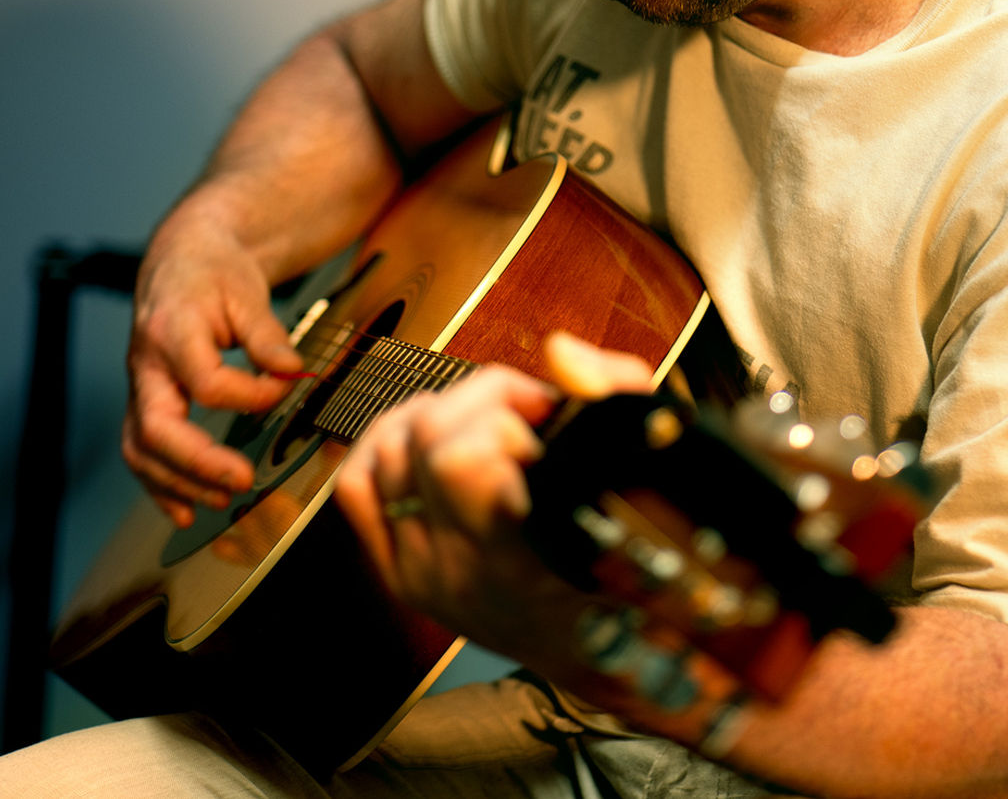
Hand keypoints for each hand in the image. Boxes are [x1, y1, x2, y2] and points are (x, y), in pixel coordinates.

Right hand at [122, 214, 308, 525]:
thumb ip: (267, 334)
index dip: (250, 395)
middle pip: (157, 427)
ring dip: (179, 482)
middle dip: (198, 462)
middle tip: (242, 480)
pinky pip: (142, 450)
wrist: (183, 260)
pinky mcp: (146, 401)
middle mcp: (146, 364)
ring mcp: (141, 386)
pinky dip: (160, 485)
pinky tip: (187, 510)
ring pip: (142, 448)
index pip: (206, 382)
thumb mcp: (247, 290)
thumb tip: (291, 369)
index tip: (285, 387)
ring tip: (222, 500)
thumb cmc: (214, 271)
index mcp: (171, 330)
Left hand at [333, 334, 652, 656]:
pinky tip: (427, 438)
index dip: (502, 412)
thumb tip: (559, 352)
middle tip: (524, 408)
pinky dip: (385, 444)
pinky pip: (356, 485)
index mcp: (523, 551)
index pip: (462, 459)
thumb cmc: (634, 562)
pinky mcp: (398, 574)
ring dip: (439, 414)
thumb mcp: (651, 478)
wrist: (607, 657)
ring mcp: (422, 573)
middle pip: (426, 437)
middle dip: (480, 397)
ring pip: (389, 449)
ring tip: (486, 422)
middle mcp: (461, 567)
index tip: (544, 414)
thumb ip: (614, 397)